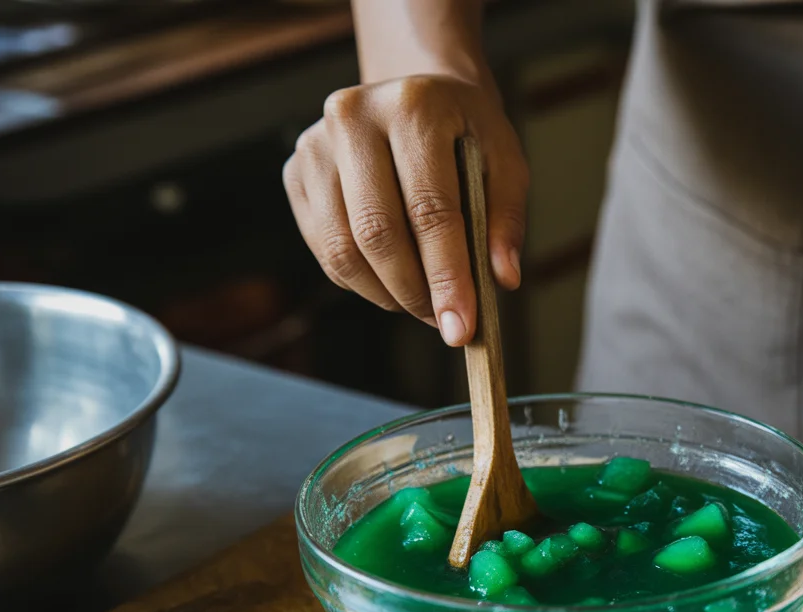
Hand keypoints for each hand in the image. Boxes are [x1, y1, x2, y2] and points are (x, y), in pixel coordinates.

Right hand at [283, 74, 527, 344]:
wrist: (416, 92)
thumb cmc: (465, 133)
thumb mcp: (504, 162)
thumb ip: (506, 218)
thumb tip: (502, 280)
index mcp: (413, 108)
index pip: (429, 209)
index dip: (446, 275)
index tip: (462, 327)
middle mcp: (353, 117)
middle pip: (377, 232)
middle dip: (414, 293)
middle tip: (444, 323)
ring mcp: (315, 144)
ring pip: (343, 249)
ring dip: (385, 294)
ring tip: (422, 303)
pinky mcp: (296, 172)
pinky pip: (325, 249)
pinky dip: (361, 281)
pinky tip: (392, 280)